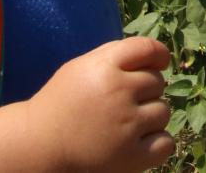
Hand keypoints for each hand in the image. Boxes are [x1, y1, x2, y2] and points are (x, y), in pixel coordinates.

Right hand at [26, 36, 173, 171]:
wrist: (40, 144)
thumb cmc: (62, 101)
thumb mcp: (81, 66)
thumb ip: (114, 55)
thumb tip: (152, 54)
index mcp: (105, 67)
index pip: (149, 48)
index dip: (159, 54)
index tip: (159, 63)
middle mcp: (119, 92)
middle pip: (158, 82)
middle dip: (146, 89)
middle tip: (125, 101)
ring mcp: (127, 125)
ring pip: (163, 111)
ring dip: (151, 116)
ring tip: (128, 122)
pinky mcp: (131, 156)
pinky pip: (165, 143)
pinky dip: (157, 142)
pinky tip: (139, 140)